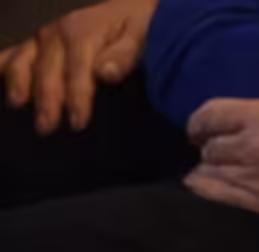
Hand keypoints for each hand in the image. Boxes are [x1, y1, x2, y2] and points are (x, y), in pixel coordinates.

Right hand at [0, 0, 157, 133]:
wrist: (129, 0)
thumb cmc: (136, 20)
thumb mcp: (140, 33)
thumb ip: (123, 55)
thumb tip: (105, 73)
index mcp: (81, 33)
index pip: (77, 74)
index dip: (76, 100)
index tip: (77, 123)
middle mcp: (56, 30)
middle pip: (47, 71)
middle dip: (46, 101)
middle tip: (45, 127)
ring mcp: (43, 30)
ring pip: (24, 58)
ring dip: (18, 81)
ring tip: (17, 102)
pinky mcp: (36, 31)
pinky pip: (15, 46)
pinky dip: (4, 60)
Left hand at [184, 99, 258, 225]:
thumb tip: (254, 129)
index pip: (211, 115)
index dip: (200, 124)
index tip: (200, 130)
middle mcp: (254, 145)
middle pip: (211, 148)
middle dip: (210, 152)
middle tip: (212, 157)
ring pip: (214, 174)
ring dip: (210, 173)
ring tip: (207, 176)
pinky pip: (228, 198)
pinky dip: (210, 191)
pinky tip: (204, 189)